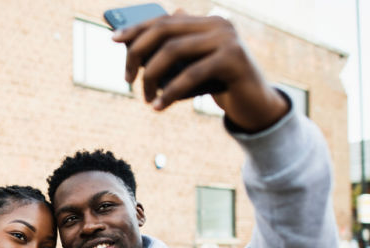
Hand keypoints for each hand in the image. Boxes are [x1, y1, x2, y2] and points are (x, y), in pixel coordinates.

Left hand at [113, 10, 287, 131]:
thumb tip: (134, 42)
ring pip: (173, 51)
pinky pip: (190, 74)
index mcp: (207, 21)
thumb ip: (172, 53)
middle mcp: (218, 24)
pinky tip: (159, 106)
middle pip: (164, 31)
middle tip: (126, 78)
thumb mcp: (192, 68)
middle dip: (138, 53)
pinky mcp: (233, 59)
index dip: (137, 28)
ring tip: (146, 97)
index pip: (164, 19)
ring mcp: (227, 39)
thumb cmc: (219, 85)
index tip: (114, 39)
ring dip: (152, 77)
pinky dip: (170, 92)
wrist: (255, 105)